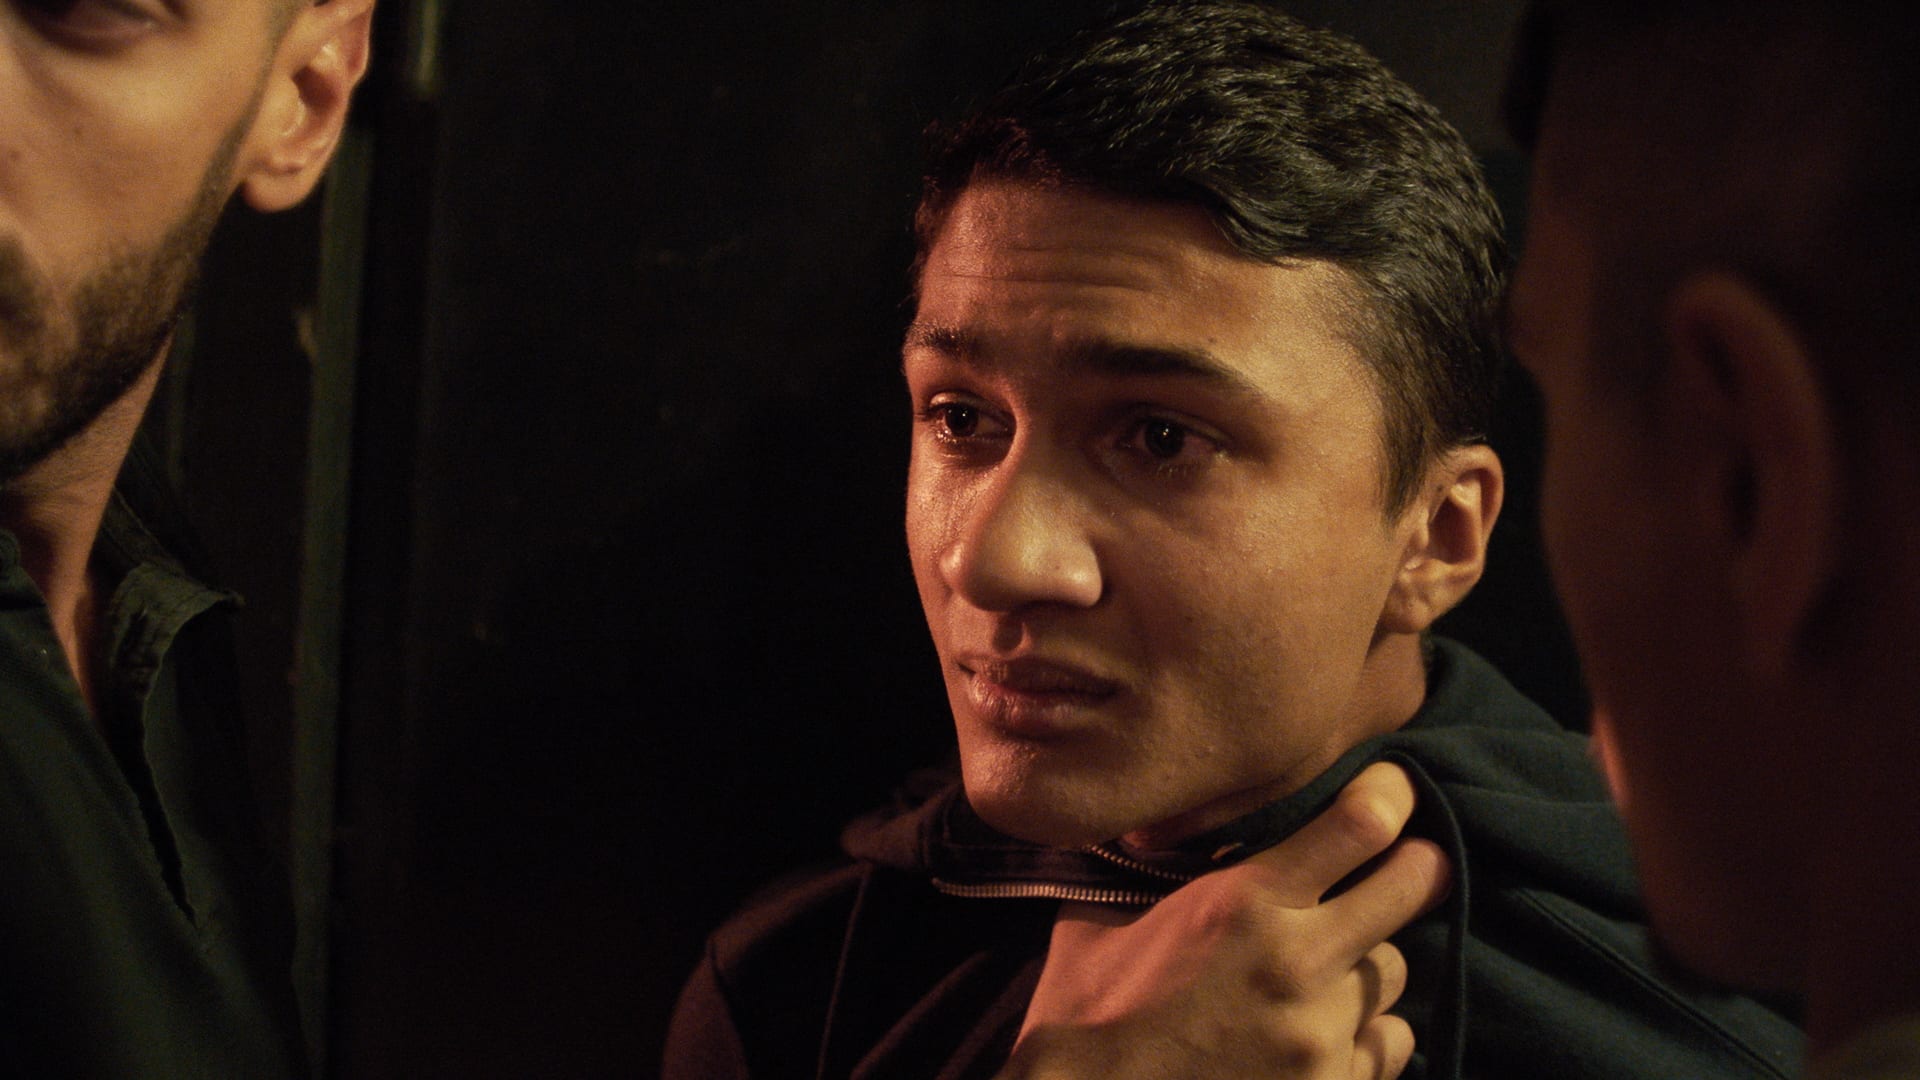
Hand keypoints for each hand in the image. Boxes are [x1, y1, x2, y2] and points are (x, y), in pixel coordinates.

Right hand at [995, 762, 1449, 1079]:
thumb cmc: (1082, 1021)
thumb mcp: (1098, 924)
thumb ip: (1144, 875)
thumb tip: (1148, 830)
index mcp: (1244, 903)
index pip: (1360, 824)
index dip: (1389, 796)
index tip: (1392, 791)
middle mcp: (1298, 962)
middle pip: (1415, 885)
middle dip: (1417, 868)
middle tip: (1409, 864)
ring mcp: (1322, 1035)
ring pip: (1395, 972)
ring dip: (1368, 966)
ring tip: (1326, 973)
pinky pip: (1389, 1045)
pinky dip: (1366, 1036)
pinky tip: (1325, 1035)